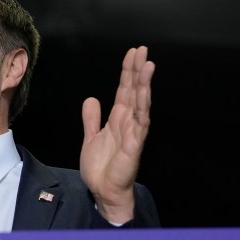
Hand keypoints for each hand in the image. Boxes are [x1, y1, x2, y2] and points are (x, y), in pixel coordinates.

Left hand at [79, 46, 154, 223]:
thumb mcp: (91, 137)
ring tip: (148, 65)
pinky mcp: (134, 146)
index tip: (132, 53)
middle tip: (142, 50)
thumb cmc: (101, 167)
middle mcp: (129, 122)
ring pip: (141, 103)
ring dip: (144, 85)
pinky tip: (144, 95)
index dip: (128, 71)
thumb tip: (92, 99)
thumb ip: (92, 119)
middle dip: (138, 70)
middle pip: (135, 90)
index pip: (125, 89)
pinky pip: (140, 125)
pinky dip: (142, 110)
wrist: (103, 190)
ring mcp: (134, 132)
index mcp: (118, 118)